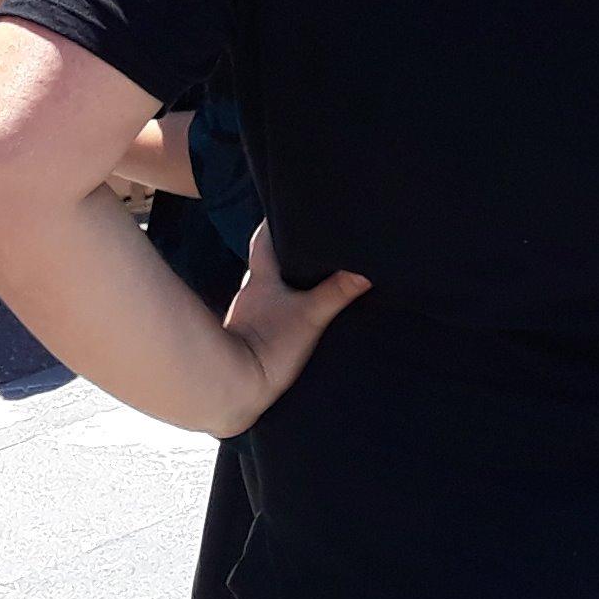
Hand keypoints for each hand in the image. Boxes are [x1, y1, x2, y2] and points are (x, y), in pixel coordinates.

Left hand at [220, 229, 369, 429]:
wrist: (233, 390)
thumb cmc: (266, 348)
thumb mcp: (310, 317)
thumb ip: (337, 292)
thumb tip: (366, 269)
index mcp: (261, 278)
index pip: (264, 238)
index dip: (275, 221)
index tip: (291, 208)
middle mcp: (251, 292)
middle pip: (267, 262)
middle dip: (286, 253)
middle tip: (311, 243)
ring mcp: (249, 316)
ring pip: (268, 290)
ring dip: (285, 284)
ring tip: (311, 281)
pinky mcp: (250, 340)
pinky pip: (268, 315)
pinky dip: (280, 310)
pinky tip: (294, 317)